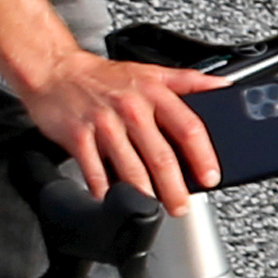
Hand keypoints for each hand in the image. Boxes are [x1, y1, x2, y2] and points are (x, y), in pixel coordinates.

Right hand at [18, 45, 227, 212]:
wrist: (54, 70)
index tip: (210, 178)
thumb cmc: (102, 77)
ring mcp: (103, 123)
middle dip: (174, 187)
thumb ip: (188, 81)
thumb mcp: (150, 71)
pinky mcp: (77, 135)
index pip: (188, 127)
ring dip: (144, 193)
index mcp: (153, 93)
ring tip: (153, 206)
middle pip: (161, 155)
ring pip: (130, 167)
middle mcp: (130, 108)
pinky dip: (103, 189)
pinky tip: (110, 198)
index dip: (203, 156)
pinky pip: (94, 170)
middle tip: (181, 206)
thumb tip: (223, 87)